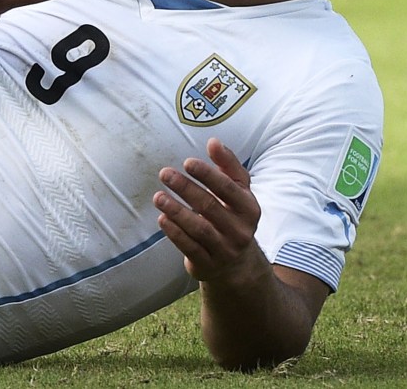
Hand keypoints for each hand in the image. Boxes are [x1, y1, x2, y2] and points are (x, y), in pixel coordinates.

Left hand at [153, 137, 263, 282]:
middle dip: (186, 188)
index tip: (188, 162)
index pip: (228, 188)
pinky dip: (175, 233)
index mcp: (248, 208)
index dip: (208, 175)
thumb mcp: (239, 193)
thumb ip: (228, 166)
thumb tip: (214, 141)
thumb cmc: (233, 217)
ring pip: (199, 229)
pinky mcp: (207, 264)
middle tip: (165, 173)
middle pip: (210, 206)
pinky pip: (190, 247)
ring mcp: (224, 249)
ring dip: (176, 211)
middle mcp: (239, 230)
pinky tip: (162, 219)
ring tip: (158, 197)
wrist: (238, 265)